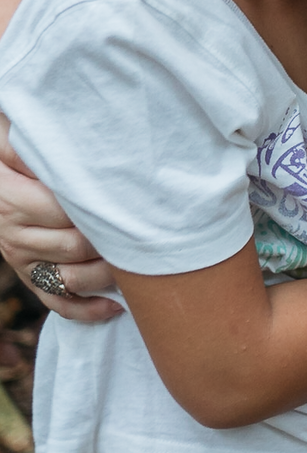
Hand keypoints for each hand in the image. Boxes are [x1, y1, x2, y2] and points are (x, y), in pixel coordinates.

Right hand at [0, 115, 121, 320]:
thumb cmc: (10, 159)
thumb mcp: (10, 142)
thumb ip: (31, 146)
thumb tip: (62, 151)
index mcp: (13, 201)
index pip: (64, 212)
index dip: (100, 210)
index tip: (133, 203)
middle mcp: (15, 236)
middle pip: (75, 248)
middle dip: (113, 243)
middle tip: (147, 231)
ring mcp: (22, 261)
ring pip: (71, 280)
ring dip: (108, 275)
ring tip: (138, 263)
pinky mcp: (30, 277)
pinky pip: (58, 303)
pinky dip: (89, 310)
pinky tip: (116, 304)